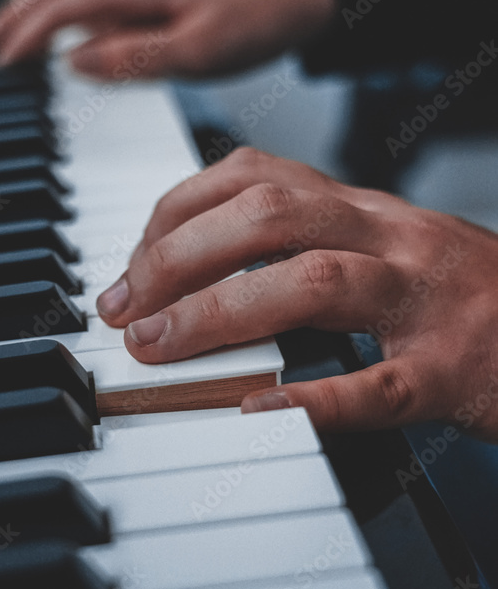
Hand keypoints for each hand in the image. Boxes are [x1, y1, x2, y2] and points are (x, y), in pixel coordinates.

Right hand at [0, 0, 334, 76]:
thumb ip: (133, 58)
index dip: (27, 34)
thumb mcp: (197, 52)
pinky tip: (61, 30)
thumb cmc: (255, 23)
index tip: (0, 63)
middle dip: (14, 13)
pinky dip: (63, 7)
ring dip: (33, 6)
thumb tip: (73, 61)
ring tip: (5, 34)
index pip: (64, 5)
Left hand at [96, 147, 497, 439]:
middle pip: (270, 214)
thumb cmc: (470, 299)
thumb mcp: (388, 248)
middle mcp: (393, 238)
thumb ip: (310, 245)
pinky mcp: (456, 371)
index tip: (132, 265)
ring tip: (161, 346)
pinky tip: (258, 411)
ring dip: (220, 313)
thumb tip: (204, 272)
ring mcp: (427, 302)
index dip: (177, 214)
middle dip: (179, 257)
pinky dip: (313, 399)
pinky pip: (380, 385)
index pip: (254, 177)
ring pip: (314, 282)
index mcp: (369, 209)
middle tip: (125, 310)